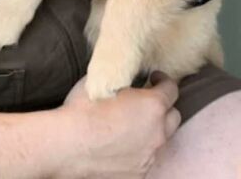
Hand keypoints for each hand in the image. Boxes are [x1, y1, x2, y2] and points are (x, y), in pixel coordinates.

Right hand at [59, 71, 180, 177]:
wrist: (67, 146)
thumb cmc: (83, 110)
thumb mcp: (104, 80)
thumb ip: (123, 78)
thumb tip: (123, 72)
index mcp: (152, 106)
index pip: (171, 89)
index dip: (163, 80)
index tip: (153, 78)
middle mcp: (157, 133)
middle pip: (173, 117)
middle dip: (162, 108)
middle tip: (144, 102)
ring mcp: (149, 157)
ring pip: (160, 140)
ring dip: (151, 131)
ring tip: (130, 126)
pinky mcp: (138, 174)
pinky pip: (145, 158)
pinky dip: (138, 150)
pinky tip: (120, 145)